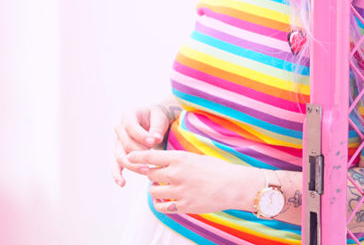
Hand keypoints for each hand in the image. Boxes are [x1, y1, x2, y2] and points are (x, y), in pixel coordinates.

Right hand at [112, 105, 172, 186]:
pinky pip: (115, 165)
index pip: (130, 126)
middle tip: (152, 158)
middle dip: (138, 152)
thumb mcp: (160, 118)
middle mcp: (120, 128)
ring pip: (120, 156)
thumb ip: (157, 127)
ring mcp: (118, 142)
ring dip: (132, 165)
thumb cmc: (157, 118)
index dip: (141, 135)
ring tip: (146, 170)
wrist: (154, 122)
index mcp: (128, 115)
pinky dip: (117, 174)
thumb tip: (156, 138)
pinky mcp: (120, 153)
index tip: (153, 142)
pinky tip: (122, 183)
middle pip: (125, 143)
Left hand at [128, 150, 260, 214]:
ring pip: (154, 191)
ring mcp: (179, 191)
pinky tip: (163, 200)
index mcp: (180, 158)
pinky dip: (160, 203)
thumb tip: (164, 162)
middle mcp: (176, 174)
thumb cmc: (217, 169)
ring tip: (161, 187)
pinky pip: (162, 206)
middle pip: (150, 175)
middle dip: (150, 174)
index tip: (129, 157)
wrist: (233, 185)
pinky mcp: (184, 206)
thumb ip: (178, 160)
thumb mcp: (196, 157)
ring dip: (155, 189)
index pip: (151, 157)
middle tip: (154, 174)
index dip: (137, 157)